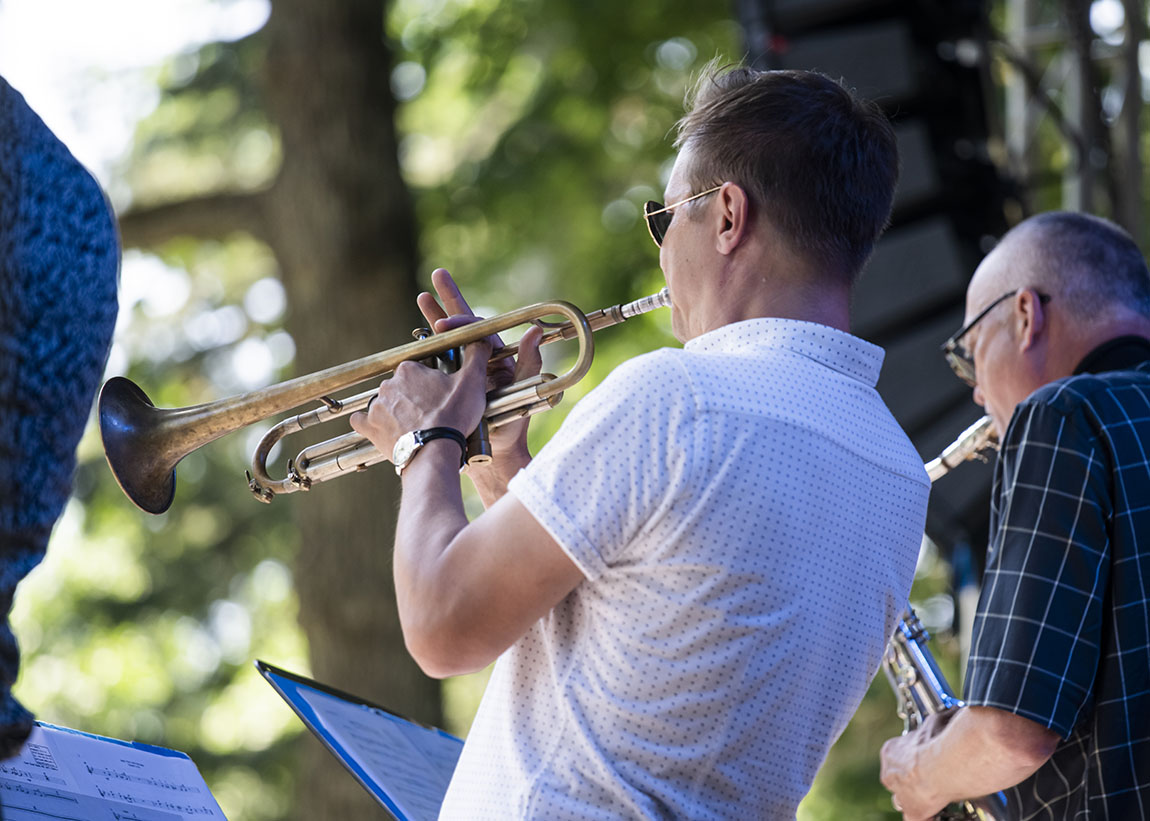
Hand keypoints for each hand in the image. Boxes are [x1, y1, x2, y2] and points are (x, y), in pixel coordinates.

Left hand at [348, 331, 491, 462]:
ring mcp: (376, 406)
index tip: (441, 395)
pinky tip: (385, 429)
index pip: (418, 370)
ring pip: (385, 403)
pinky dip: (371, 424)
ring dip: (397, 411)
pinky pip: (362, 421)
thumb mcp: (473, 382)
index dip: (431, 382)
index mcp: (409, 369)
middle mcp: (388, 384)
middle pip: (402, 387)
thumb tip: (482, 338)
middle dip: (414, 397)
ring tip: (415, 426)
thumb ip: (477, 355)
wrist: (434, 453)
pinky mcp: (369, 427)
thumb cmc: (453, 417)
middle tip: (431, 412)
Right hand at [415, 268, 542, 460]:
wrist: (490, 458)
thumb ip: (529, 362)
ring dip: (434, 318)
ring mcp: (462, 373)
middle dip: (450, 300)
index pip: (476, 330)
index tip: (441, 325)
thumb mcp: (522, 393)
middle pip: (463, 324)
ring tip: (422, 296)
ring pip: (447, 340)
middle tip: (438, 274)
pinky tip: (413, 339)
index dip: (460, 323)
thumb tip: (535, 331)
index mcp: (495, 358)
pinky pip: (436, 363)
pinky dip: (425, 348)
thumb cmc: (510, 427)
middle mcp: (479, 362)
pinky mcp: (449, 387)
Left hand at [880, 712, 951, 820]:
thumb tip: (949, 715)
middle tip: (930, 778)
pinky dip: (924, 817)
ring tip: (934, 795)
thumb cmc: (942, 739)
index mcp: (891, 750)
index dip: (912, 758)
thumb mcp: (936, 722)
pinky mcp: (913, 810)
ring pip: (903, 799)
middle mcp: (890, 772)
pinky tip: (933, 814)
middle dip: (911, 779)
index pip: (897, 756)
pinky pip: (914, 818)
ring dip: (916, 797)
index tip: (925, 758)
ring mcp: (900, 793)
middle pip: (898, 779)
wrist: (947, 761)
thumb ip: (936, 724)